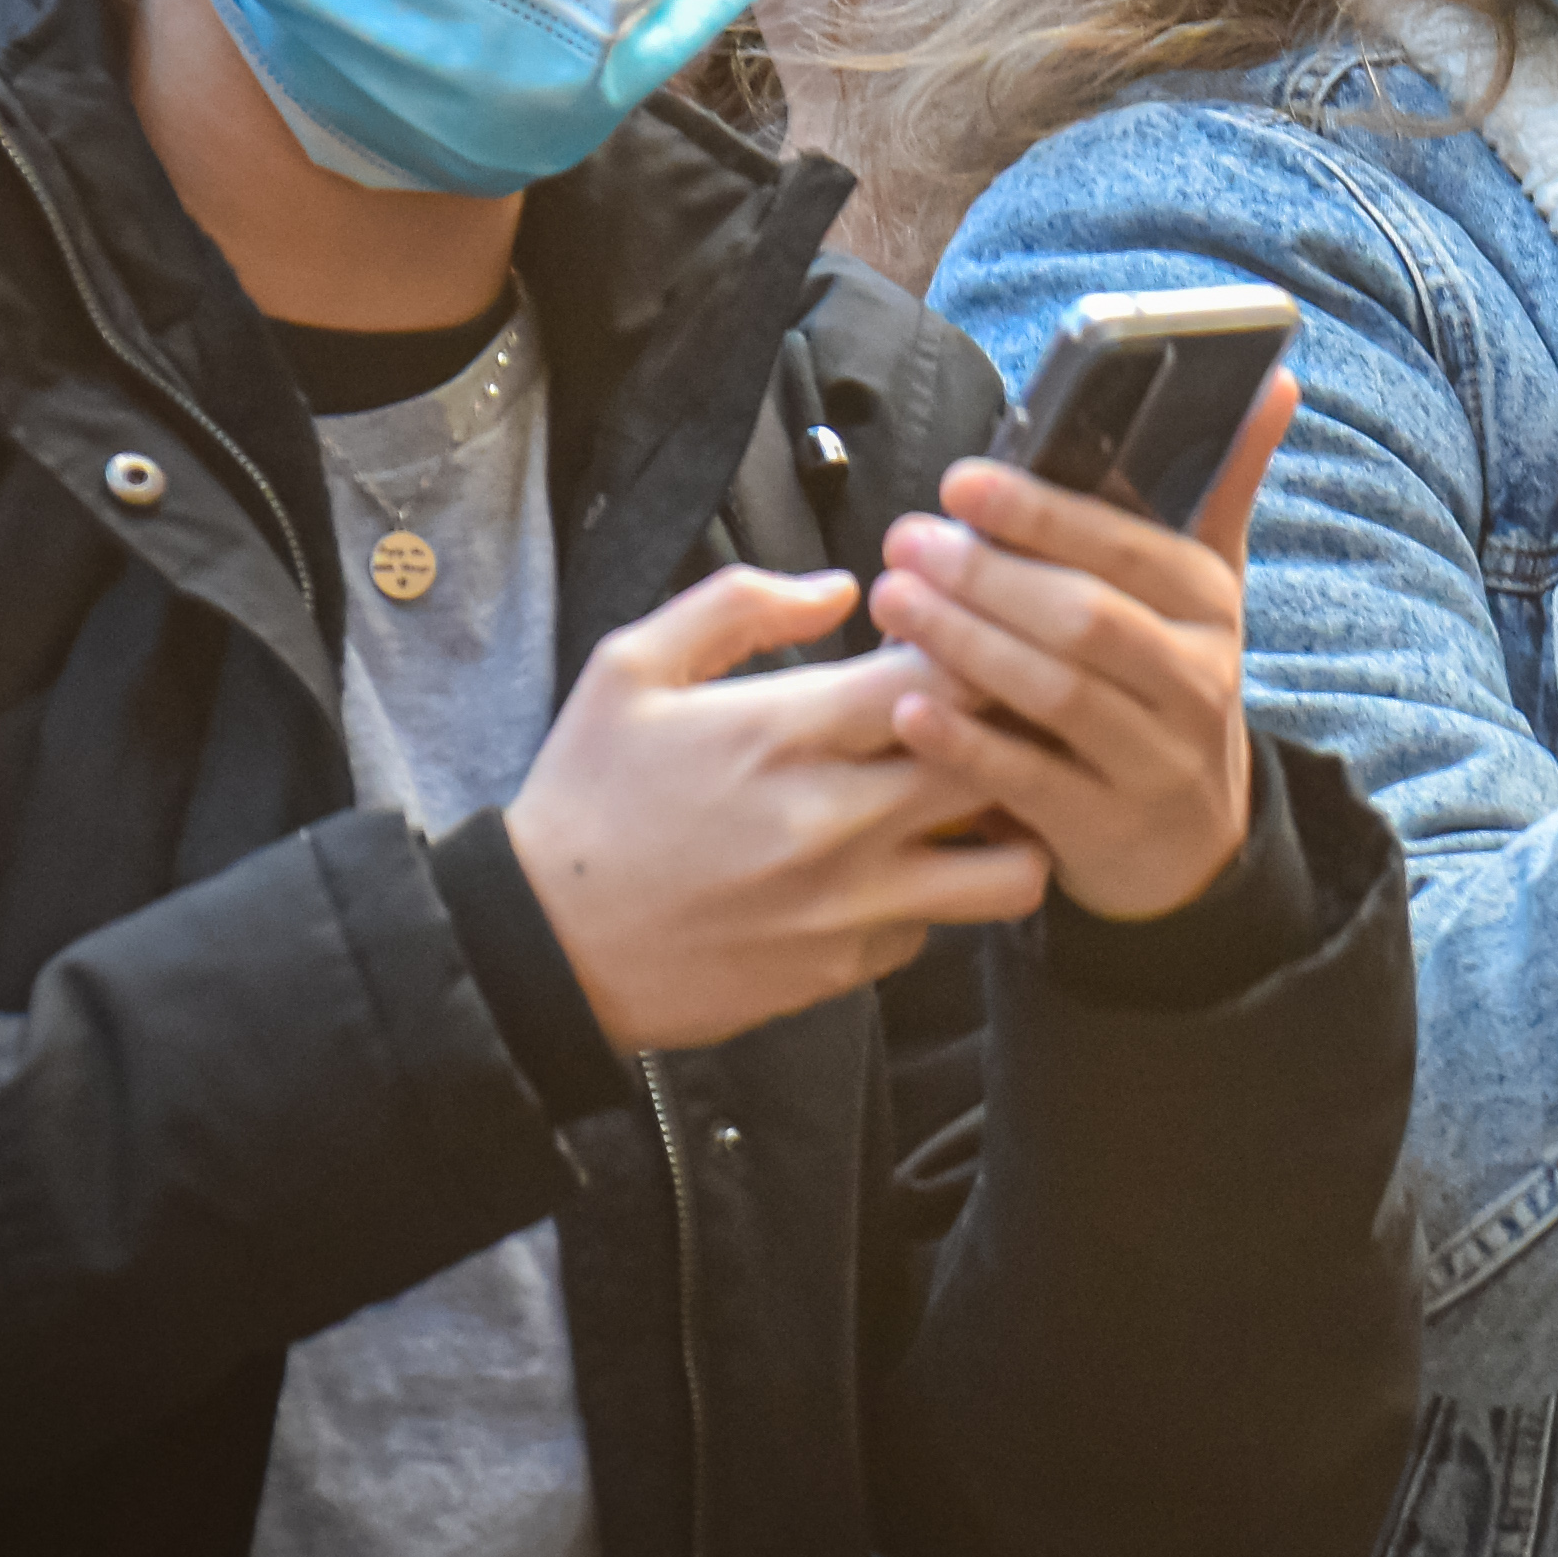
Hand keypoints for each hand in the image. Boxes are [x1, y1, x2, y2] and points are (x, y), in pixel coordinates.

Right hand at [505, 567, 1047, 1056]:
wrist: (540, 947)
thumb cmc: (585, 798)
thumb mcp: (629, 670)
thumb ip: (737, 606)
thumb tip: (839, 587)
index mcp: (785, 731)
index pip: (946, 674)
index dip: (977, 649)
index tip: (967, 642)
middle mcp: (836, 821)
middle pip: (1002, 764)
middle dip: (1017, 735)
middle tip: (1003, 719)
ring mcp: (850, 904)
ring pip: (1009, 870)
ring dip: (1009, 830)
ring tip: (978, 804)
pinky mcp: (847, 969)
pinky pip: (939, 929)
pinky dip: (936, 897)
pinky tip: (900, 868)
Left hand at [860, 364, 1303, 924]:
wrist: (1191, 840)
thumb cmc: (1169, 682)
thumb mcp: (1203, 589)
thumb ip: (1223, 486)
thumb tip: (1277, 378)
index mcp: (1210, 606)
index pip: (1131, 549)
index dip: (1044, 514)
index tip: (960, 483)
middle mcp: (1196, 680)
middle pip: (1087, 619)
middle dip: (988, 577)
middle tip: (905, 543)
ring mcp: (1156, 759)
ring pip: (1057, 693)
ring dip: (966, 644)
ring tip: (893, 604)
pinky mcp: (1109, 827)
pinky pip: (1032, 780)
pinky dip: (967, 742)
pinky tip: (910, 707)